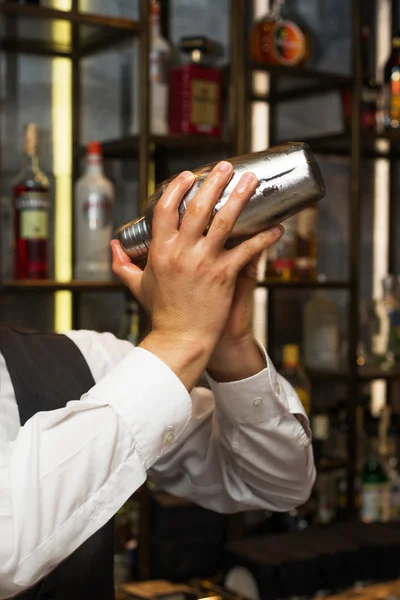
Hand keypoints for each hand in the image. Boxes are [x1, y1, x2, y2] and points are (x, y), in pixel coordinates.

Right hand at [111, 161, 282, 390]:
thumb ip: (124, 265)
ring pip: (224, 221)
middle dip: (213, 182)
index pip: (166, 209)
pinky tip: (276, 227)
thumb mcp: (139, 286)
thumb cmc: (162, 314)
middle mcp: (181, 253)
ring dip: (239, 197)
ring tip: (250, 180)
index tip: (189, 175)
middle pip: (198, 208)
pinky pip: (247, 251)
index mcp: (160, 252)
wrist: (180, 340)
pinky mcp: (224, 276)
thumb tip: (114, 248)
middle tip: (225, 167)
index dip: (177, 188)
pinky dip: (263, 238)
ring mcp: (203, 263)